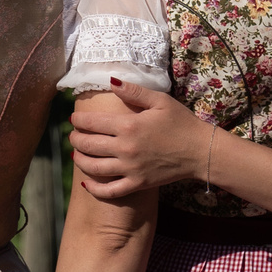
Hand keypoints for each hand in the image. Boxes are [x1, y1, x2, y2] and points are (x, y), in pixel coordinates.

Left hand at [70, 80, 213, 200]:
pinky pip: (109, 191)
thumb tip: (111, 80)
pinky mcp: (137, 184)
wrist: (200, 151)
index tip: (73, 119)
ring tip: (75, 154)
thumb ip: (134, 91)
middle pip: (89, 145)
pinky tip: (86, 182)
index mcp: (129, 125)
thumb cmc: (181, 123)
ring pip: (94, 167)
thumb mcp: (160, 100)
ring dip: (80, 160)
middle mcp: (125, 148)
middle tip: (72, 136)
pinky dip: (94, 188)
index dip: (79, 120)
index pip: (93, 122)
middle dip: (75, 139)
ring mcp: (130, 168)